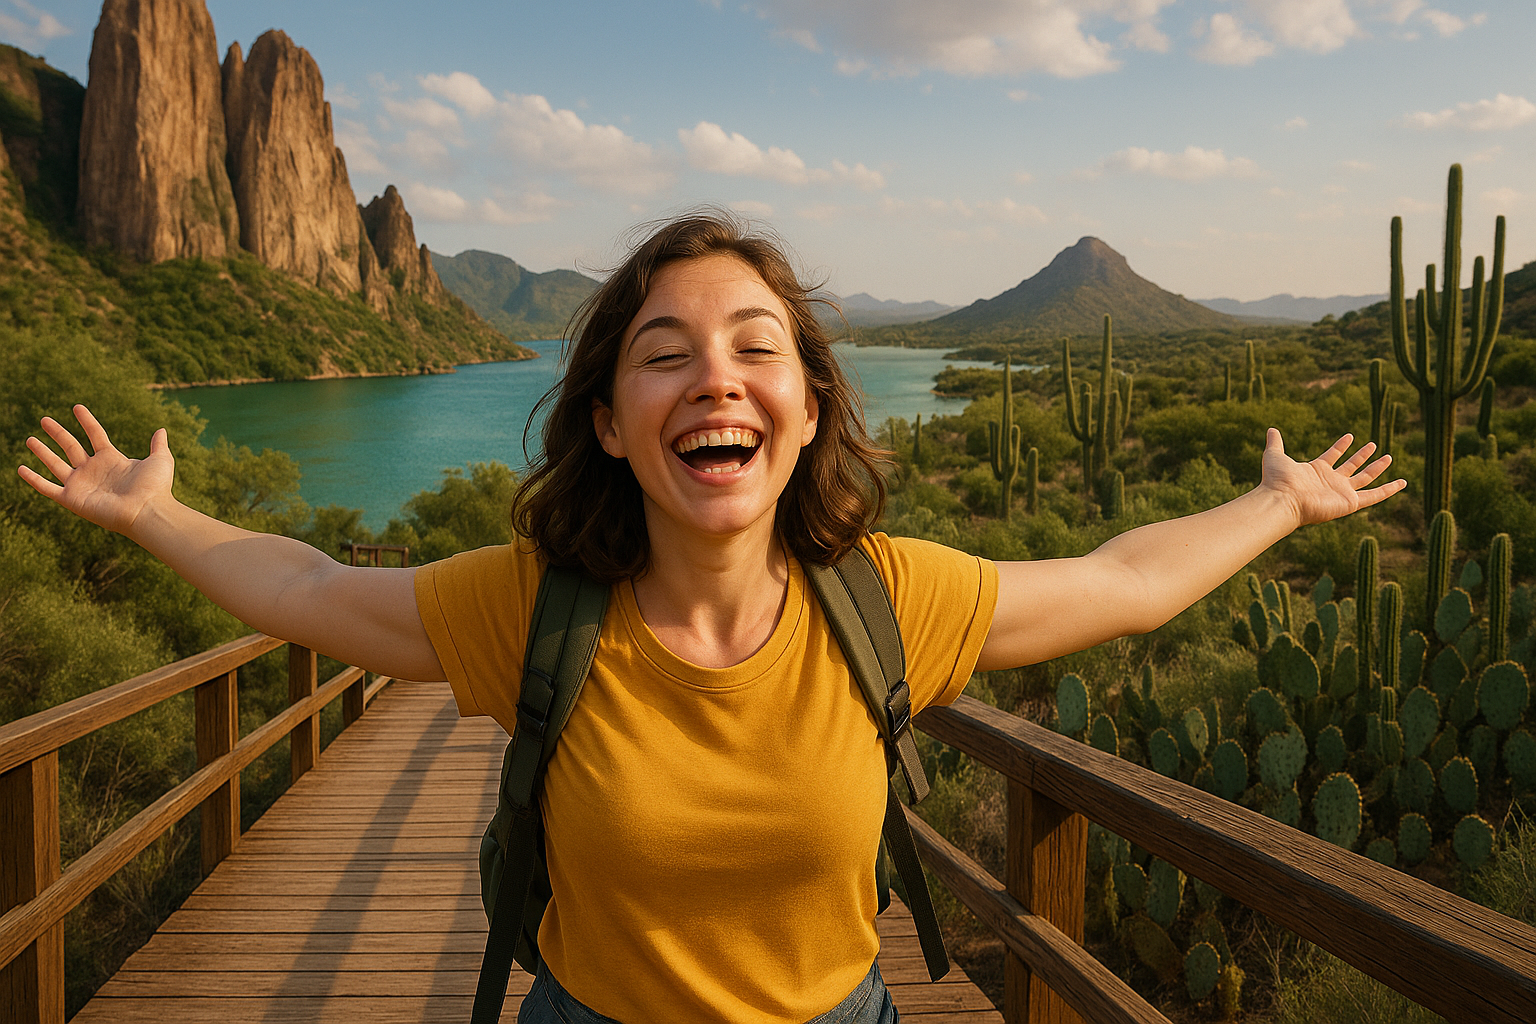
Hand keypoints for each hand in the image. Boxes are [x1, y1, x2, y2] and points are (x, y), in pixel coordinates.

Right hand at [18, 405, 174, 536]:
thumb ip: (158, 445)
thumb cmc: (155, 488)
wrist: (146, 511)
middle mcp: (94, 470)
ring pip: (56, 464)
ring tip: (30, 439)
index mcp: (112, 460)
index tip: (77, 407)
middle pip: (71, 447)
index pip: (96, 435)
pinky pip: (47, 488)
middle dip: (58, 433)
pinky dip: (33, 479)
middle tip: (44, 419)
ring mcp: (82, 484)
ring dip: (42, 452)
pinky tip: (21, 468)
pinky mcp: (72, 499)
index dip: (87, 421)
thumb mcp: (160, 460)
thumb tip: (162, 430)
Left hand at [1261, 429, 1404, 526]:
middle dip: (1361, 456)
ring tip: (1389, 456)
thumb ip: (1275, 443)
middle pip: (1351, 467)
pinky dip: (1389, 490)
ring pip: (1365, 478)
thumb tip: (1271, 429)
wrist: (1283, 499)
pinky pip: (1375, 496)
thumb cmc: (1277, 480)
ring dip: (1377, 468)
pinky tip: (1402, 482)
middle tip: (1373, 445)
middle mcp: (1330, 482)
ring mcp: (1341, 492)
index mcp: (1316, 471)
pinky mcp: (1350, 503)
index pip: (1332, 456)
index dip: (1340, 446)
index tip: (1350, 436)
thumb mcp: (1275, 456)